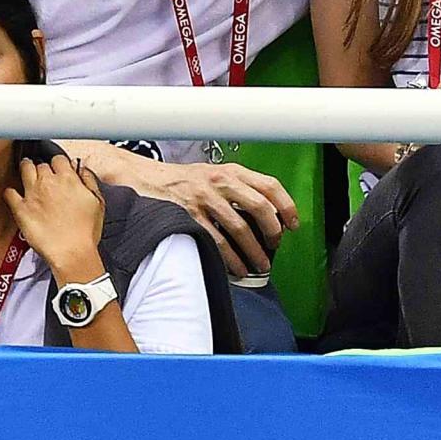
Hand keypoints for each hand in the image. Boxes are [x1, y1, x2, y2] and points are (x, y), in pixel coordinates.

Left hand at [4, 155, 104, 271]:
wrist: (72, 252)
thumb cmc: (86, 231)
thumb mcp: (98, 201)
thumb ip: (89, 180)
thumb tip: (82, 169)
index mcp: (68, 179)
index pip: (58, 159)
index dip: (59, 163)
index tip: (59, 169)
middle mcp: (48, 183)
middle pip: (41, 164)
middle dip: (43, 167)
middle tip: (43, 173)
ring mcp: (32, 195)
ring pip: (24, 170)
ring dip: (26, 168)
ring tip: (26, 169)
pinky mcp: (21, 210)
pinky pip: (9, 193)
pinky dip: (10, 191)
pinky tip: (13, 193)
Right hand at [126, 158, 299, 277]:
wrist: (146, 178)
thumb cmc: (183, 180)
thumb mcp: (214, 175)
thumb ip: (238, 188)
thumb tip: (267, 213)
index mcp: (231, 171)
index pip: (269, 185)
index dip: (286, 206)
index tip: (294, 223)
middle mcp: (221, 182)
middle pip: (259, 207)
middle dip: (273, 232)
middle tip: (276, 247)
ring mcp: (205, 199)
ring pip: (240, 228)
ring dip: (254, 251)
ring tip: (260, 265)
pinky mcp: (190, 216)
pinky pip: (217, 241)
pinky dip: (231, 258)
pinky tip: (238, 268)